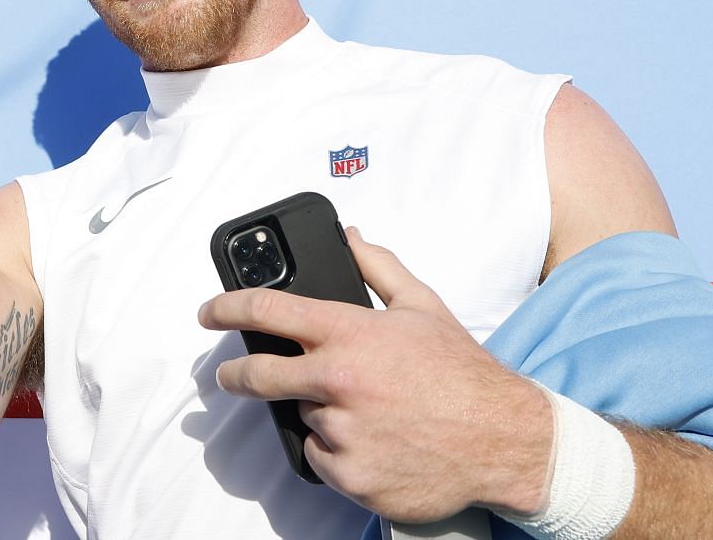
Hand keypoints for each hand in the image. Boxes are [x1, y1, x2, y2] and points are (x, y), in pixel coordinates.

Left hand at [199, 228, 550, 522]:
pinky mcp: (350, 475)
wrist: (503, 439)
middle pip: (258, 375)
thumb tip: (350, 237)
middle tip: (230, 377)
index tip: (209, 312)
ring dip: (321, 413)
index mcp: (349, 333)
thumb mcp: (422, 306)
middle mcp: (337, 381)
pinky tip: (373, 441)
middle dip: (236, 375)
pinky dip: (338, 451)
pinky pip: (322, 457)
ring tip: (368, 411)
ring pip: (303, 417)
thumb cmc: (463, 374)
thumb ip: (378, 267)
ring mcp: (341, 431)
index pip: (268, 310)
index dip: (227, 307)